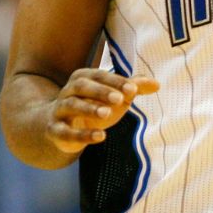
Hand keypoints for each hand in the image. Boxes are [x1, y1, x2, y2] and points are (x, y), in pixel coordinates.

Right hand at [45, 68, 159, 153]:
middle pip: (82, 86)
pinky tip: (100, 137)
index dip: (116, 81)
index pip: (99, 75)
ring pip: (71, 105)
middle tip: (121, 99)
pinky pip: (66, 131)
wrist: (59, 127)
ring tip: (107, 114)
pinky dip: (82, 135)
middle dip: (101, 91)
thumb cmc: (91, 106)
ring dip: (89, 109)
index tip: (133, 89)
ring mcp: (60, 110)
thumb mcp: (113, 96)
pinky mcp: (55, 130)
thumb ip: (133, 88)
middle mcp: (68, 91)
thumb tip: (157, 84)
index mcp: (82, 78)